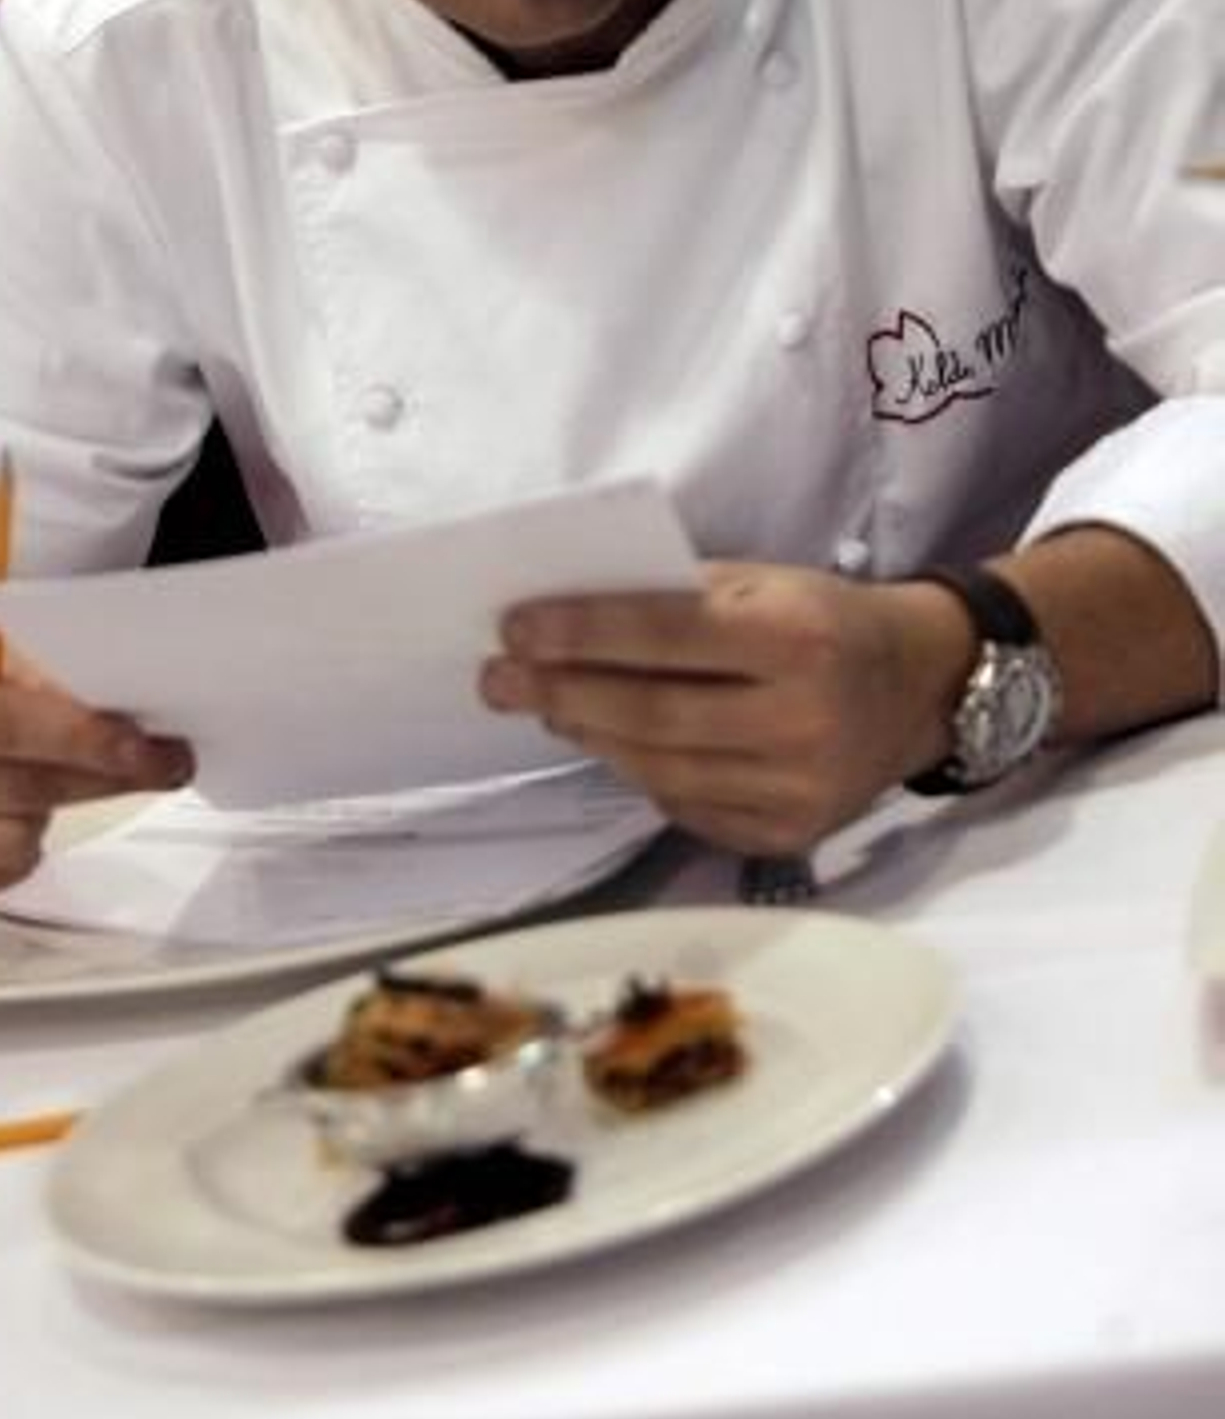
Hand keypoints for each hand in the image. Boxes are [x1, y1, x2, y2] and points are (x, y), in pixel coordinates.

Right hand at [0, 639, 193, 904]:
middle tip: (163, 760)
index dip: (84, 737)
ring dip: (52, 810)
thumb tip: (109, 703)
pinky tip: (6, 814)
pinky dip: (23, 846)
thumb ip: (28, 674)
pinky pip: (3, 875)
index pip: (6, 724)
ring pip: (20, 839)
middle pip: (25, 788)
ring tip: (38, 780)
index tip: (148, 744)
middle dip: (105, 774)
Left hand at [480, 563, 972, 856]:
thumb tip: (569, 619)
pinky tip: (609, 744)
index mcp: (797, 638)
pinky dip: (639, 773)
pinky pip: (687, 807)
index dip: (584, 632)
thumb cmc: (822, 620)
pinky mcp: (790, 834)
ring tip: (546, 706)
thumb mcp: (766, 583)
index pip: (667, 634)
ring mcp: (798, 787)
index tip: (514, 627)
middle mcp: (803, 719)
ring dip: (590, 735)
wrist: (920, 689)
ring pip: (661, 768)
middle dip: (563, 692)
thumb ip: (680, 598)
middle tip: (497, 678)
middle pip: (653, 714)